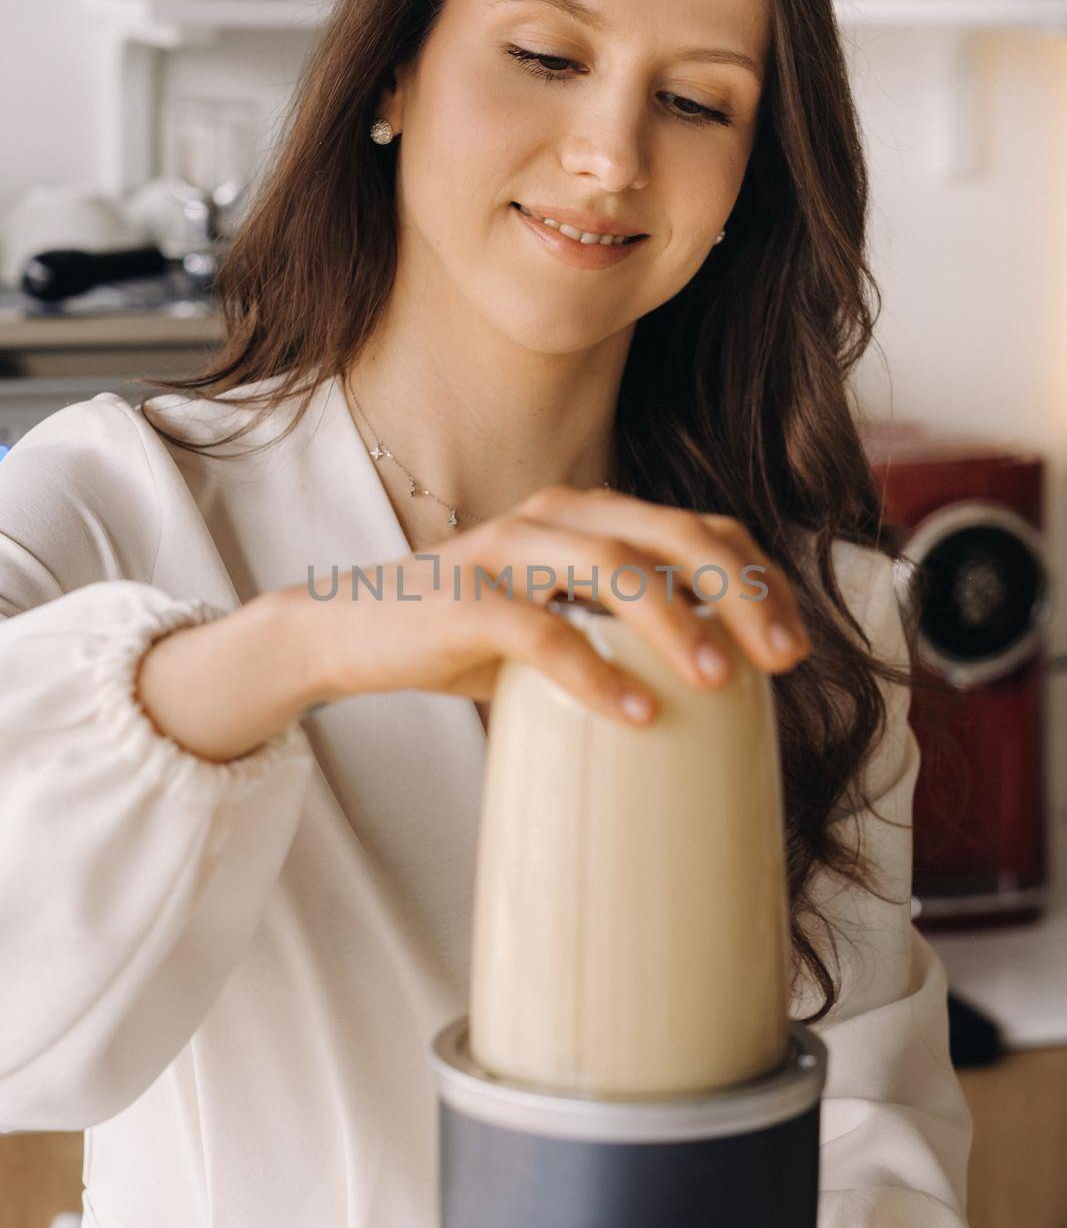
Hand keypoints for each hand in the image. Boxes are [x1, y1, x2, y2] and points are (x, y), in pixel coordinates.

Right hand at [298, 483, 811, 723]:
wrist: (353, 631)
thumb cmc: (467, 633)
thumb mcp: (557, 618)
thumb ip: (620, 626)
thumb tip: (717, 681)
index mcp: (588, 513)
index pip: (698, 526)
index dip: (759, 576)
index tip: (795, 641)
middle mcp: (556, 514)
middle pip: (672, 533)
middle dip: (740, 591)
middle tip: (781, 658)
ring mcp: (508, 549)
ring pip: (614, 566)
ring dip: (676, 622)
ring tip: (720, 681)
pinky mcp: (466, 598)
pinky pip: (542, 631)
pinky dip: (595, 671)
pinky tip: (635, 714)